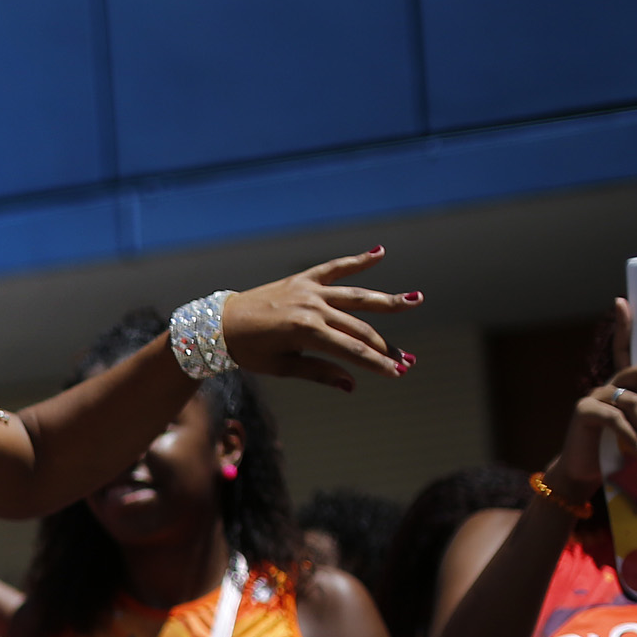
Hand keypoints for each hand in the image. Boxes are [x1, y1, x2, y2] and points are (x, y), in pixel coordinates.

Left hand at [218, 247, 419, 392]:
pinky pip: (335, 267)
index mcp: (306, 332)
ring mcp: (310, 290)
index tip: (397, 373)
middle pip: (359, 327)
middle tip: (408, 360)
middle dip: (385, 345)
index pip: (352, 350)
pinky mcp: (303, 279)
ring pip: (357, 296)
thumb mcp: (281, 367)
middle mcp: (312, 307)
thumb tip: (352, 385)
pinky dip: (358, 260)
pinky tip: (381, 252)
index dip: (377, 363)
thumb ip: (319, 372)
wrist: (219, 324)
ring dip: (387, 300)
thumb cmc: (248, 351)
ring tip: (417, 300)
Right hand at [551, 319, 636, 494]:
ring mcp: (594, 397)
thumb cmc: (618, 449)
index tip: (621, 302)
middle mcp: (607, 385)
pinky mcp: (584, 412)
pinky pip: (616, 418)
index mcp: (623, 385)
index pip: (625, 349)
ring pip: (632, 398)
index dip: (624, 325)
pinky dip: (632, 436)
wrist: (585, 472)